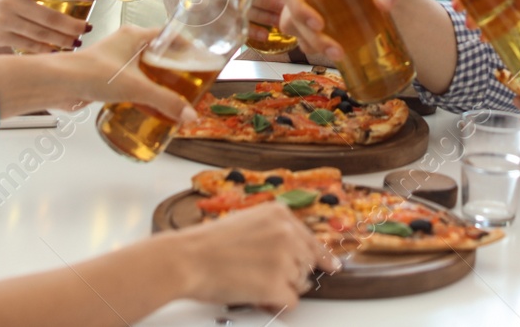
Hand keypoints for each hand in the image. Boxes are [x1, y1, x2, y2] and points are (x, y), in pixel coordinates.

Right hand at [0, 0, 94, 52]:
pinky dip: (46, 49)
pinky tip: (58, 49)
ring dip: (63, 39)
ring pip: (41, 33)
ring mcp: (5, 20)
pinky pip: (29, 45)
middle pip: (49, 15)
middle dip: (73, 24)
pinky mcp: (0, 37)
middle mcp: (11, 0)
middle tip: (88, 26)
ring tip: (78, 40)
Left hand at [70, 25, 198, 120]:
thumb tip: (189, 115)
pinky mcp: (105, 77)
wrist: (58, 84)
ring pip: (143, 69)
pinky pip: (130, 82)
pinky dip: (142, 92)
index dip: (184, 45)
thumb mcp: (136, 87)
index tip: (198, 57)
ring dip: (157, 81)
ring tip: (174, 95)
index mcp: (134, 35)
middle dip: (173, 67)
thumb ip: (165, 101)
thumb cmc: (92, 73)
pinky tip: (149, 106)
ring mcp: (114, 61)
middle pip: (157, 53)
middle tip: (190, 81)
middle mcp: (125, 45)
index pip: (167, 35)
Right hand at [165, 201, 340, 309]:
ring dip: (281, 288)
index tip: (333, 266)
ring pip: (299, 284)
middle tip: (265, 278)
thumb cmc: (208, 244)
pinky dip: (276, 304)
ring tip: (253, 283)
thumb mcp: (248, 221)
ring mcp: (284, 258)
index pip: (312, 240)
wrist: (187, 259)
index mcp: (280, 214)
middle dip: (291, 275)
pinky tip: (259, 297)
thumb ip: (274, 231)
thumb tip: (296, 251)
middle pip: (307, 264)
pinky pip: (291, 302)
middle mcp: (287, 233)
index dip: (323, 257)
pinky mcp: (277, 284)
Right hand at [278, 0, 413, 63]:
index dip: (296, 6)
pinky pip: (310, 46)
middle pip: (291, 17)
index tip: (318, 23)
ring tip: (339, 55)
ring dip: (312, 45)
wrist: (410, 21)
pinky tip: (339, 57)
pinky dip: (318, 52)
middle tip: (334, 48)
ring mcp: (320, 19)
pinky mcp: (328, 38)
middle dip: (307, 35)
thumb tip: (382, 2)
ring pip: (298, 34)